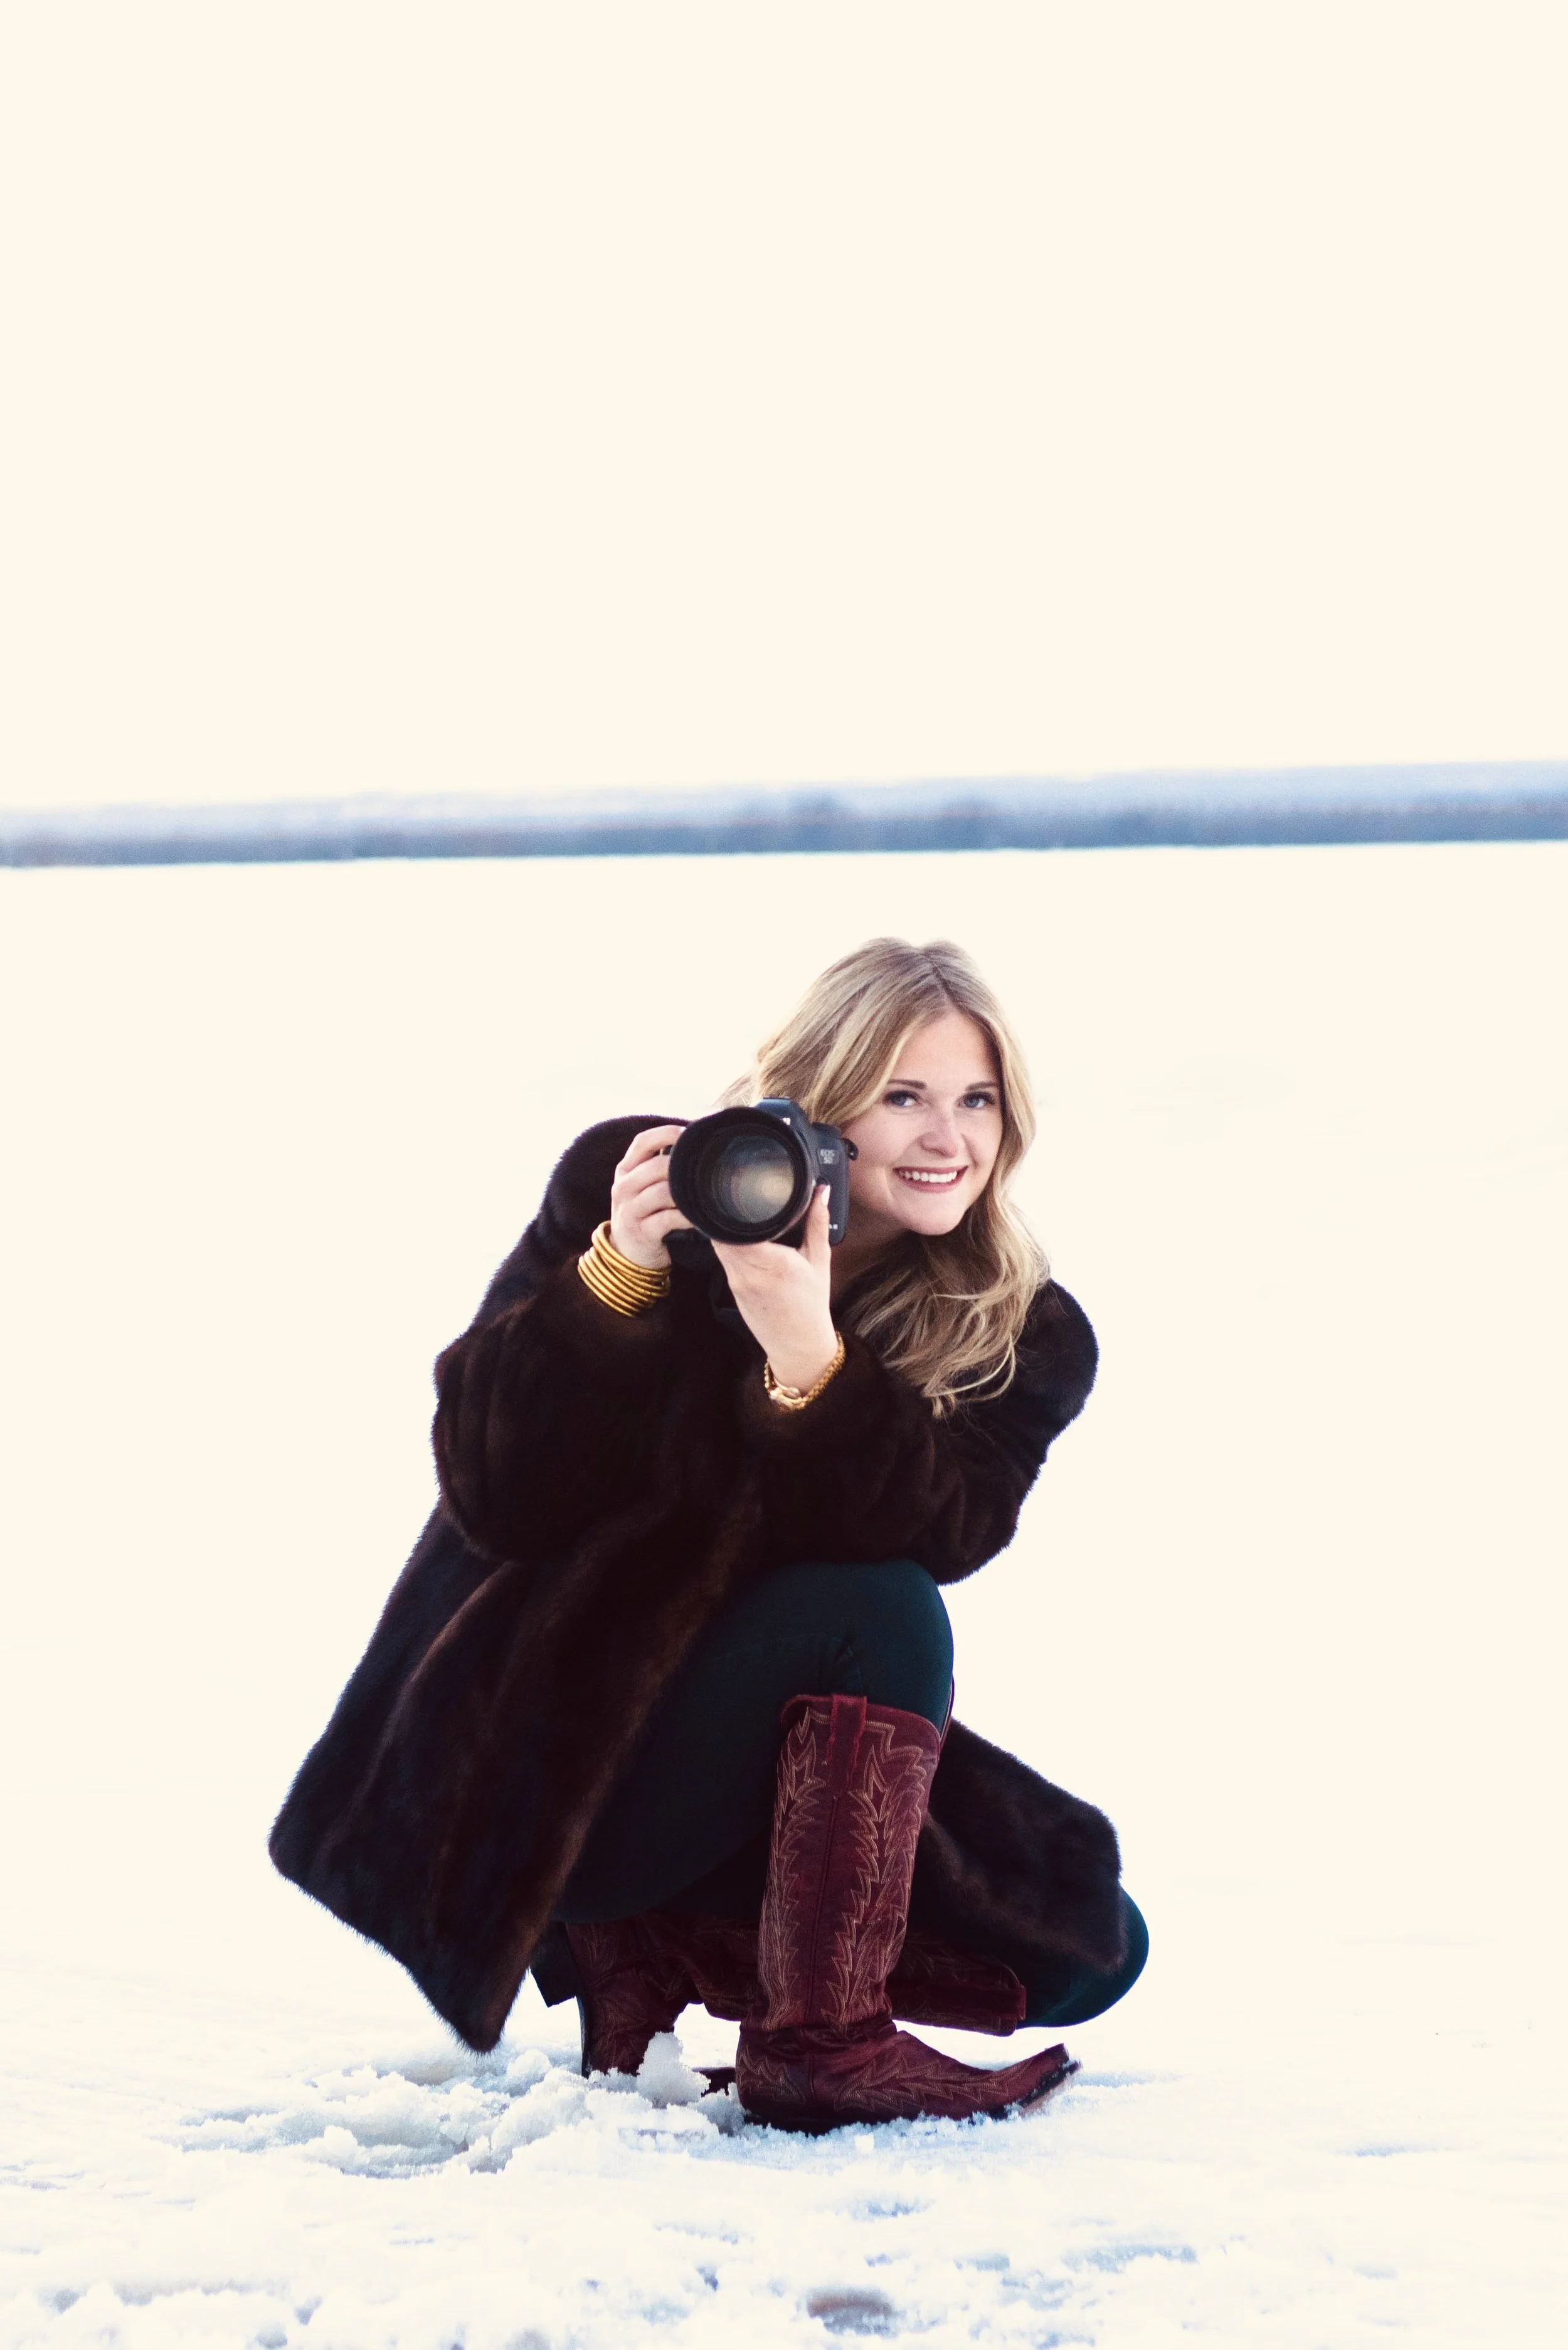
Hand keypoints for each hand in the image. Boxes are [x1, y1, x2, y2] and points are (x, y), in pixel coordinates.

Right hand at [608, 1126, 692, 1269]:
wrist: (627, 1252)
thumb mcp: (642, 1186)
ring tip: (705, 1192)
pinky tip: (699, 1216)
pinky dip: (687, 1216)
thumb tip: (694, 1142)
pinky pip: (668, 1219)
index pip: (642, 1142)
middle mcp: (623, 1187)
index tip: (690, 1133)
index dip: (667, 1133)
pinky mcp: (641, 1232)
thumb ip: (660, 1165)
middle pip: (656, 1166)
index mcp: (625, 1170)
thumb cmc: (644, 1212)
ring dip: (686, 1192)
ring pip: (662, 1192)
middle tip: (706, 1167)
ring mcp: (630, 1211)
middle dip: (683, 1165)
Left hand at [713, 1187, 837, 1391]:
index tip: (740, 1190)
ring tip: (736, 1212)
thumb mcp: (820, 1260)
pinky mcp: (732, 1289)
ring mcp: (737, 1282)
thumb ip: (818, 1223)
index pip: (738, 1227)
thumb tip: (821, 1192)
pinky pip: (723, 1258)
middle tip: (736, 1194)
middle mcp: (750, 1273)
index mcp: (774, 1263)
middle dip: (727, 1213)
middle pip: (723, 1232)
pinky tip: (738, 1237)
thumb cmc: (811, 1304)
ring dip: (725, 1228)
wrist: (798, 1345)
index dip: (734, 1207)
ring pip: (719, 1245)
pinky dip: (727, 1244)